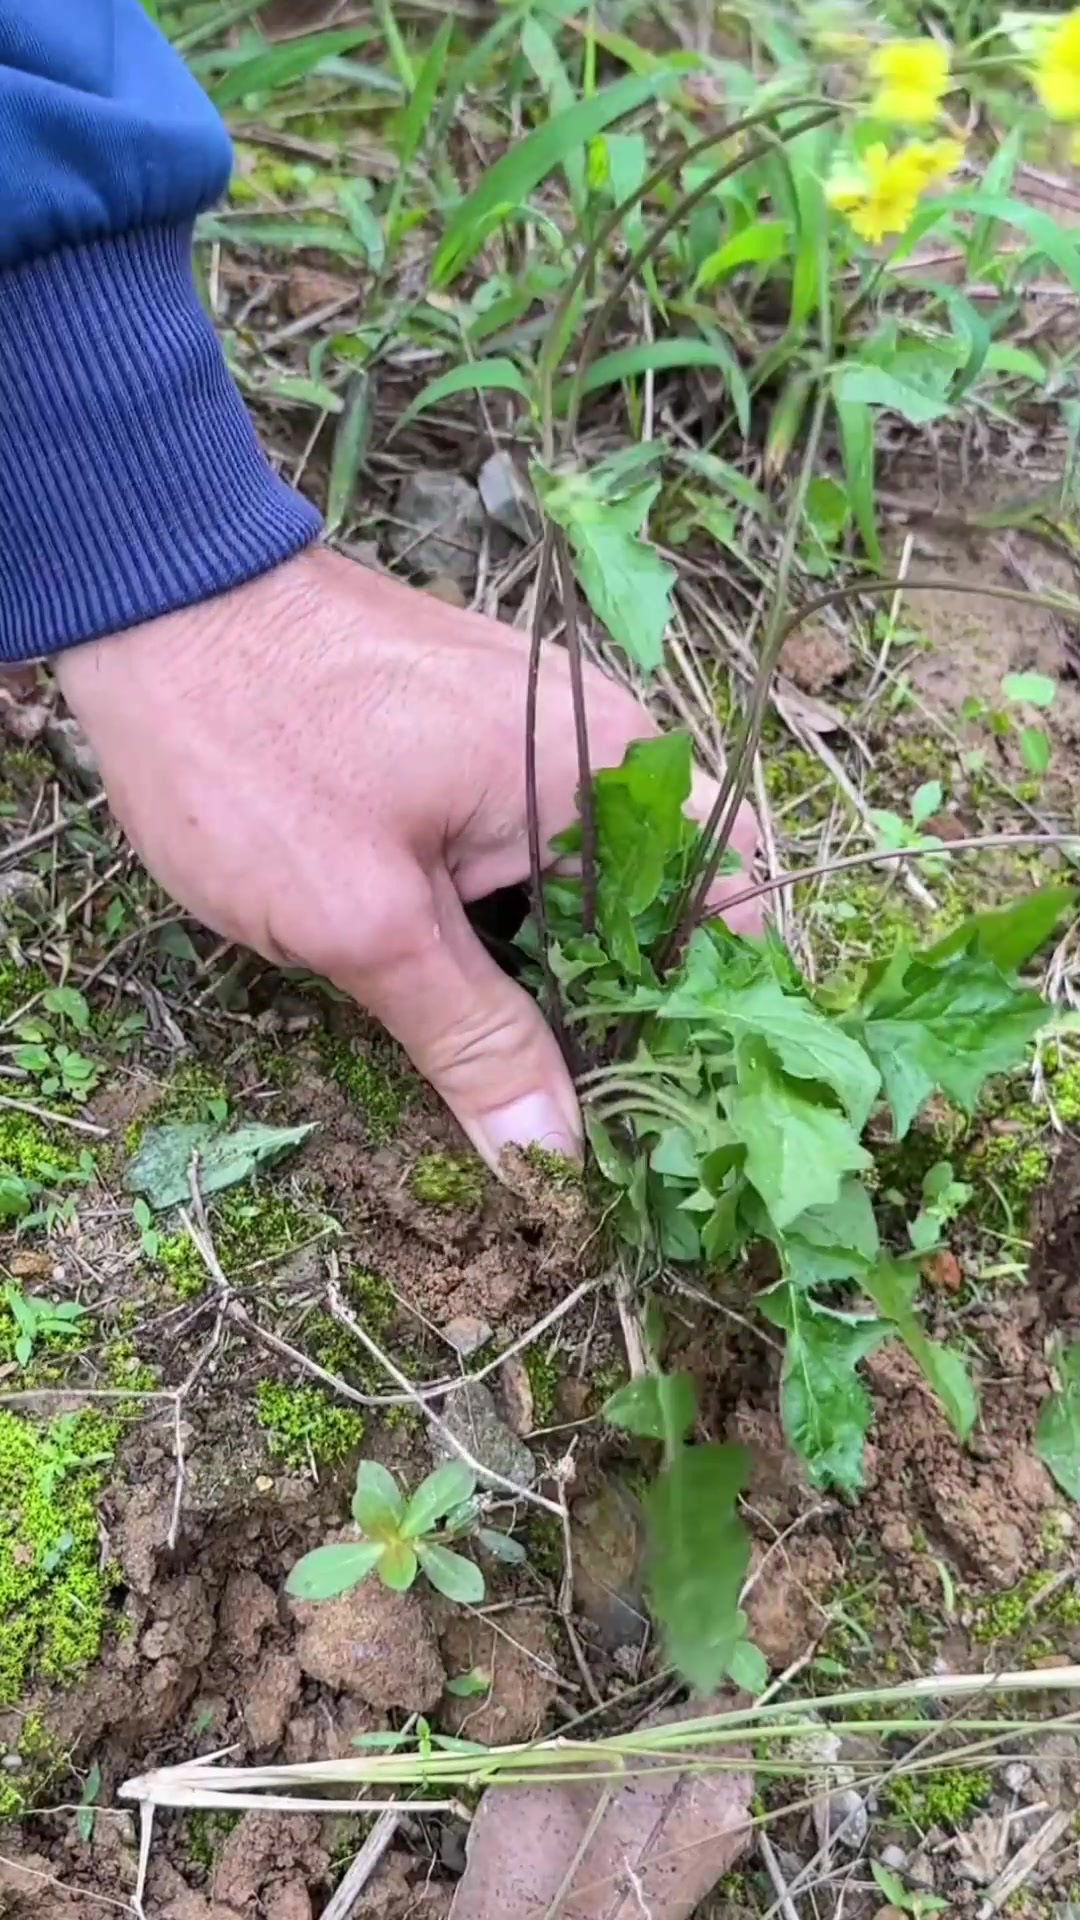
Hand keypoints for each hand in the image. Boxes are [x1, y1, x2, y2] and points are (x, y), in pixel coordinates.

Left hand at [56, 549, 759, 1167]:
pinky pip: (540, 847)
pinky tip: (493, 995)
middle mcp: (596, 741)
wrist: (153, 597)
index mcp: (601, 771)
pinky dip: (531, 923)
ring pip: (600, 882)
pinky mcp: (480, 741)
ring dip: (584, 974)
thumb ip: (474, 1042)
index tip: (689, 1116)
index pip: (734, 907)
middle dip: (649, 1011)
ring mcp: (538, 736)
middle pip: (673, 902)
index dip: (721, 1017)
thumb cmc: (255, 748)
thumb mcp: (363, 921)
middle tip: (617, 1123)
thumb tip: (556, 1162)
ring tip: (561, 1082)